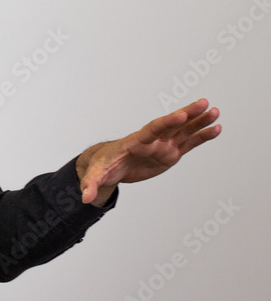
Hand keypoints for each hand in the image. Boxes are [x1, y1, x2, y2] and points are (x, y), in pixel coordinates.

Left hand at [77, 98, 220, 206]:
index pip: (151, 130)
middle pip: (170, 125)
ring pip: (182, 131)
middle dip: (186, 114)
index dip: (165, 122)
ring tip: (216, 111)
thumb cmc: (101, 166)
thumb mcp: (94, 175)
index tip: (179, 115)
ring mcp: (162, 145)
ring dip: (198, 121)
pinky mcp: (169, 153)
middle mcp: (150, 140)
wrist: (109, 165)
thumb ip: (91, 184)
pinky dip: (201, 136)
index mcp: (133, 142)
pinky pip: (188, 143)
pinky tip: (215, 128)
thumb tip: (84, 198)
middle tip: (204, 103)